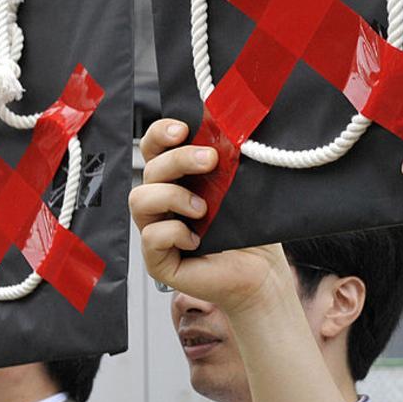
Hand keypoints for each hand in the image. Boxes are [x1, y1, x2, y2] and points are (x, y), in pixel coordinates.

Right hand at [129, 119, 296, 315]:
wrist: (262, 272)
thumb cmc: (250, 231)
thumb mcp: (239, 187)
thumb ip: (226, 160)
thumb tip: (225, 128)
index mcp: (177, 180)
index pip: (153, 149)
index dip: (160, 134)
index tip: (182, 129)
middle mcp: (161, 204)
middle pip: (149, 169)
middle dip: (179, 159)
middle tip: (211, 161)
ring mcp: (156, 231)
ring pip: (139, 199)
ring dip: (173, 196)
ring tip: (203, 208)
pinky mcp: (158, 261)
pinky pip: (151, 237)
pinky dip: (175, 233)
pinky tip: (197, 240)